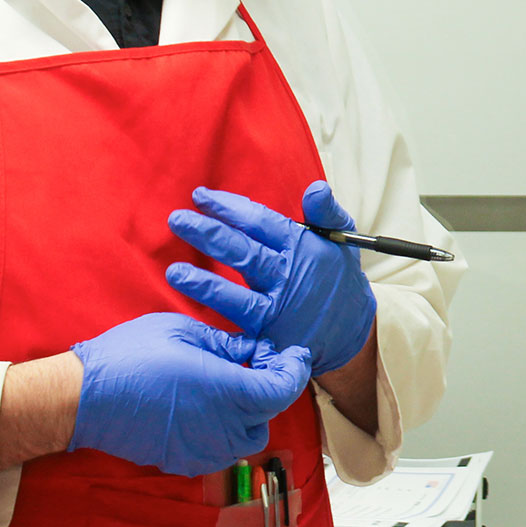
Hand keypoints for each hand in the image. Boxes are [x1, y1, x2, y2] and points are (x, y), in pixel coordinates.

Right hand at [68, 312, 309, 476]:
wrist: (83, 398)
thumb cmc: (131, 356)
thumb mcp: (184, 332)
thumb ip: (227, 343)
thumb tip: (254, 348)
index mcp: (228, 391)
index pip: (283, 389)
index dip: (295, 369)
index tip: (293, 352)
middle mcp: (222, 427)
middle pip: (270, 413)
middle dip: (271, 386)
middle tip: (256, 360)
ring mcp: (202, 448)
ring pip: (247, 436)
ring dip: (250, 412)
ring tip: (230, 383)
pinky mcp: (183, 460)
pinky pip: (220, 449)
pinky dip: (225, 430)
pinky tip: (207, 406)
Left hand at [166, 182, 377, 376]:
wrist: (351, 330)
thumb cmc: (336, 276)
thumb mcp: (340, 239)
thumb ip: (326, 211)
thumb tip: (315, 187)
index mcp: (299, 248)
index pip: (259, 221)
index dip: (228, 207)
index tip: (201, 196)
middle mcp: (286, 278)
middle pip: (243, 253)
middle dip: (208, 234)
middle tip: (177, 220)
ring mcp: (276, 311)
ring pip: (236, 297)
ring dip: (204, 285)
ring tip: (174, 272)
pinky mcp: (267, 339)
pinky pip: (236, 335)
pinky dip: (212, 330)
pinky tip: (187, 320)